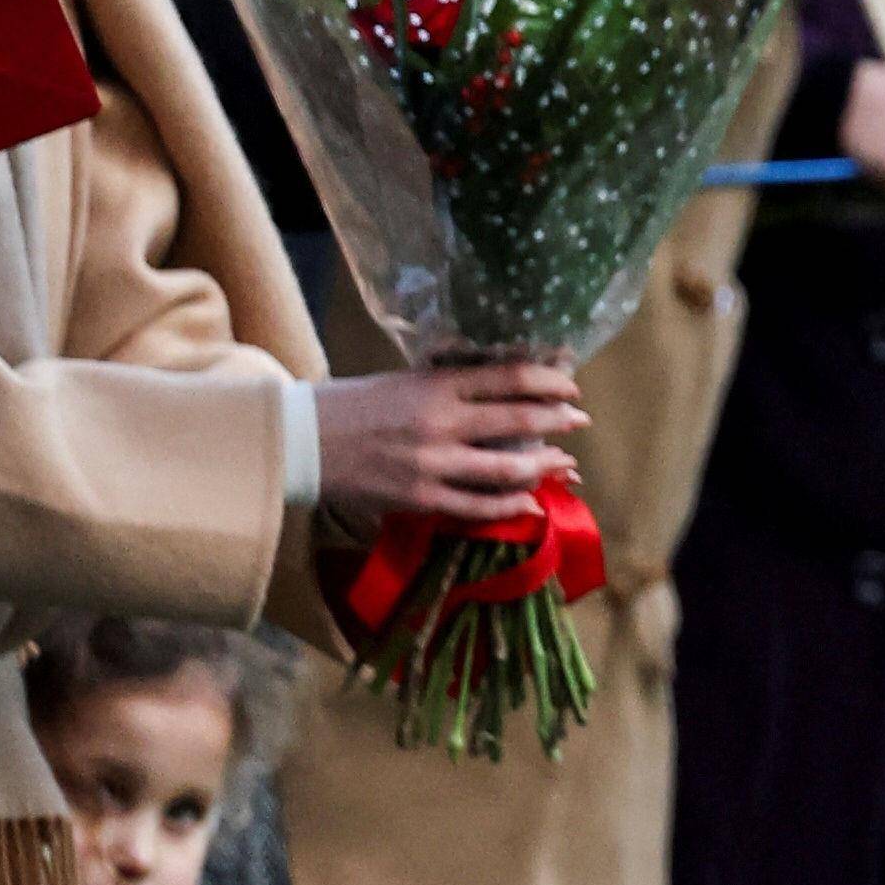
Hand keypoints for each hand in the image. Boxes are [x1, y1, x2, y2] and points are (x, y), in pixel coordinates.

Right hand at [313, 358, 588, 528]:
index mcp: (436, 383)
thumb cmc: (355, 404)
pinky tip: (529, 501)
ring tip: (565, 464)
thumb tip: (503, 389)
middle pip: (519, 421)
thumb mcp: (405, 379)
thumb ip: (451, 385)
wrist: (304, 441)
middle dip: (558, 421)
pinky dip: (510, 505)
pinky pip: (479, 507)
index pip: (510, 377)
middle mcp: (440, 421)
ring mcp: (433, 463)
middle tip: (579, 421)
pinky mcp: (422, 498)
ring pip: (507, 469)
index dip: (550, 381)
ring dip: (544, 467)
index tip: (570, 385)